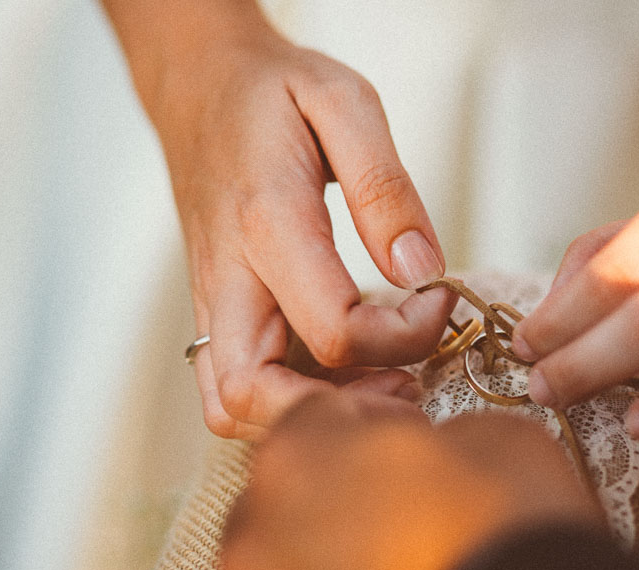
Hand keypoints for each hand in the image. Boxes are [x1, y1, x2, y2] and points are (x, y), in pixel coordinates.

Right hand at [139, 13, 455, 437]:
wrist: (198, 84)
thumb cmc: (272, 92)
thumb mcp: (345, 103)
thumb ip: (386, 189)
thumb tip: (419, 271)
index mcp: (266, 224)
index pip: (335, 331)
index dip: (405, 336)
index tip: (441, 299)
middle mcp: (227, 278)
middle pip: (256, 395)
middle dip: (342, 412)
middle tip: (407, 382)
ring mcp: (213, 304)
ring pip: (231, 407)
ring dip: (308, 416)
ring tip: (379, 383)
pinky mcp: (215, 315)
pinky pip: (231, 390)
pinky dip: (284, 404)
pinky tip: (341, 374)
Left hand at [222, 393, 602, 569]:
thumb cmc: (514, 550)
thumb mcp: (501, 440)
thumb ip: (440, 438)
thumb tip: (440, 457)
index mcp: (297, 459)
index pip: (316, 419)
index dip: (371, 427)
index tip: (408, 447)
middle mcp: (257, 545)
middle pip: (290, 511)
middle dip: (341, 514)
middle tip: (411, 530)